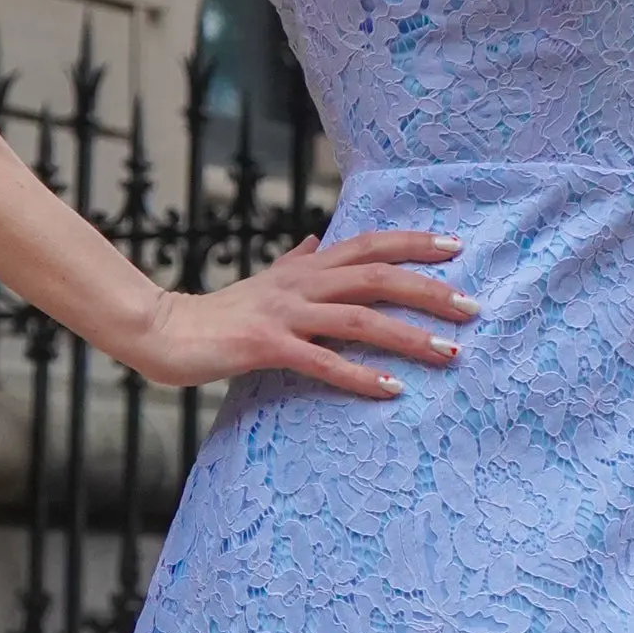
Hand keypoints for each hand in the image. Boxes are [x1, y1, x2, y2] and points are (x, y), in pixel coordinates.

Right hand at [127, 226, 477, 398]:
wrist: (160, 330)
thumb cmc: (214, 312)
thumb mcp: (261, 280)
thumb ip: (293, 263)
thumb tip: (314, 242)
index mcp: (303, 267)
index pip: (369, 245)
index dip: (414, 243)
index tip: (458, 247)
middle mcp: (300, 282)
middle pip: (377, 277)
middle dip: (429, 291)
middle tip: (473, 308)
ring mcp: (284, 313)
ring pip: (359, 318)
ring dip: (408, 336)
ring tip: (448, 352)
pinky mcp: (266, 345)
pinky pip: (323, 361)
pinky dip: (361, 376)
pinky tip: (392, 390)